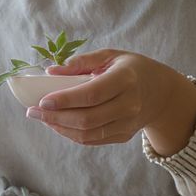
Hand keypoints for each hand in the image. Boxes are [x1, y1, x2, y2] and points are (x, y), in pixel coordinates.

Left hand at [24, 49, 195, 154]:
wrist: (163, 94)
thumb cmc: (132, 69)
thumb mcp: (111, 56)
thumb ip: (81, 62)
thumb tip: (51, 72)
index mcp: (126, 79)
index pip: (92, 94)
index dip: (65, 99)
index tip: (42, 100)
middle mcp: (129, 104)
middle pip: (87, 118)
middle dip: (55, 117)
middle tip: (32, 112)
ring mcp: (128, 123)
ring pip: (88, 133)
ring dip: (60, 128)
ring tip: (41, 118)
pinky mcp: (123, 135)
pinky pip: (93, 139)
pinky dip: (71, 134)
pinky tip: (57, 124)